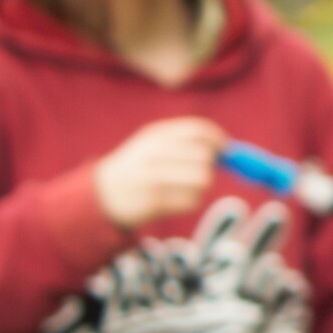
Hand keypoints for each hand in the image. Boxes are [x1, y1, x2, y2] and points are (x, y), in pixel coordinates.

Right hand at [93, 118, 227, 229]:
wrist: (103, 194)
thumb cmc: (138, 167)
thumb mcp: (154, 145)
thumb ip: (188, 142)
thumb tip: (228, 149)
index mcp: (156, 134)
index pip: (199, 130)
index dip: (218, 139)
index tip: (224, 149)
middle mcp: (155, 153)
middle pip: (205, 155)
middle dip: (210, 165)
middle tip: (199, 172)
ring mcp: (154, 177)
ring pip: (203, 179)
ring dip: (202, 186)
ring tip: (187, 188)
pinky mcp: (155, 201)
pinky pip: (192, 201)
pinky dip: (191, 202)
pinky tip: (175, 200)